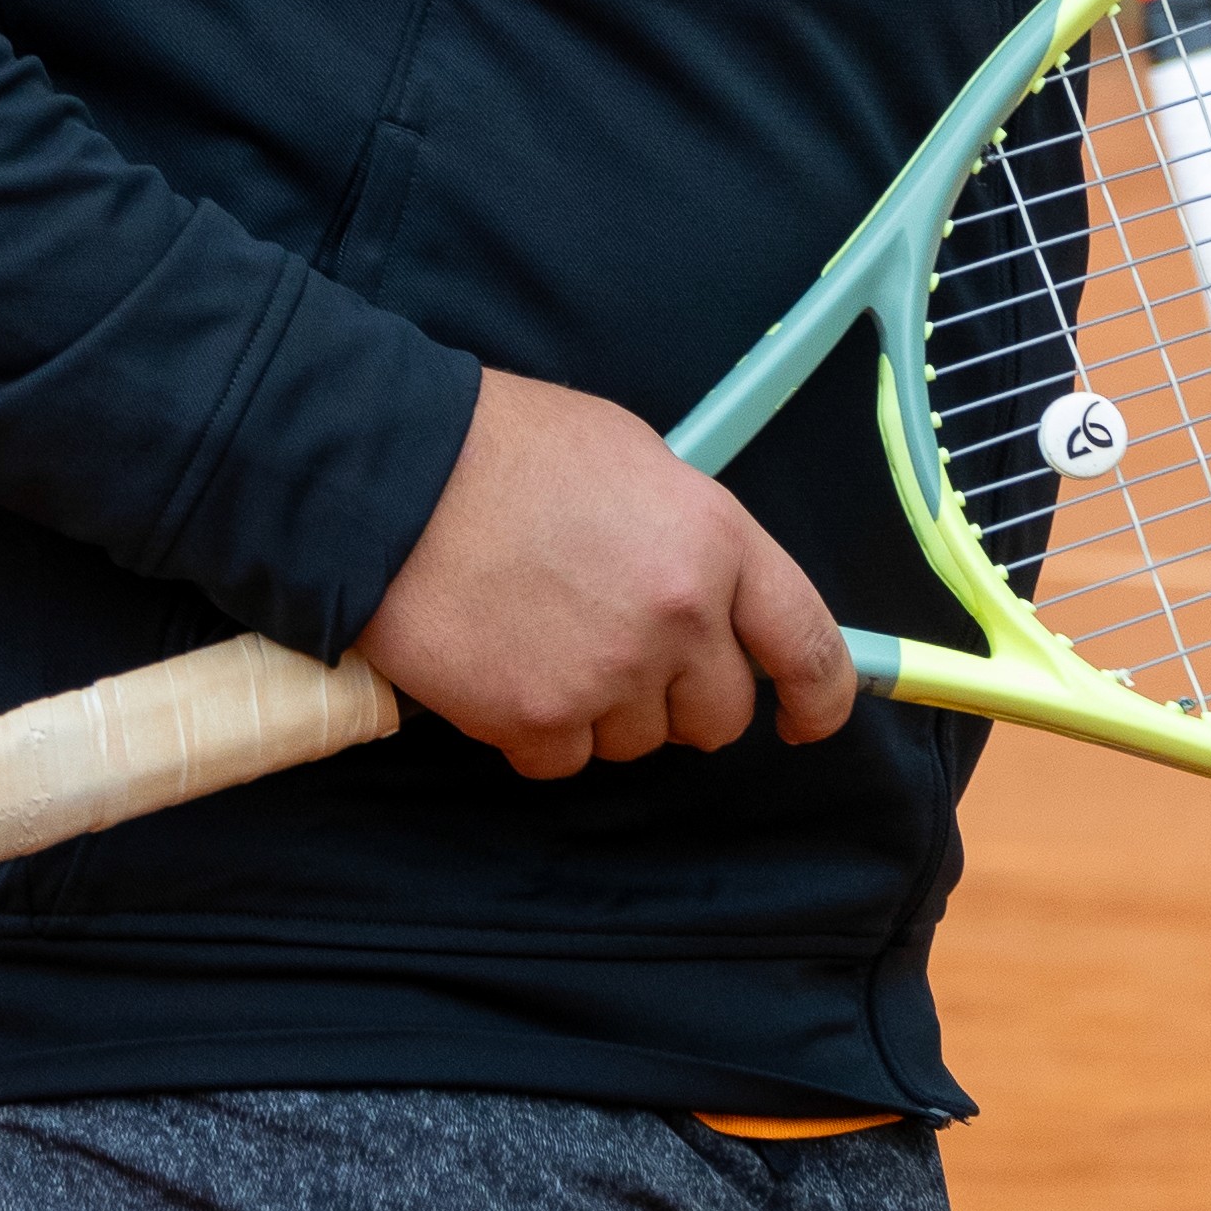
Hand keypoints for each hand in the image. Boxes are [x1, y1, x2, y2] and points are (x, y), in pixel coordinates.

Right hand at [361, 362, 856, 780]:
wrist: (390, 473)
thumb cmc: (505, 449)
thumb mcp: (635, 460)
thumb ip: (691, 540)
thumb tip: (716, 601)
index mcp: (714, 540)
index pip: (808, 643)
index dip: (820, 696)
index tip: (805, 718)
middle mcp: (678, 617)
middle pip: (719, 714)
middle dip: (678, 696)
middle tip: (617, 645)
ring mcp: (608, 675)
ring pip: (637, 742)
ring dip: (599, 709)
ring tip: (541, 634)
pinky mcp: (537, 720)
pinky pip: (562, 760)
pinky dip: (534, 728)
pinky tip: (501, 665)